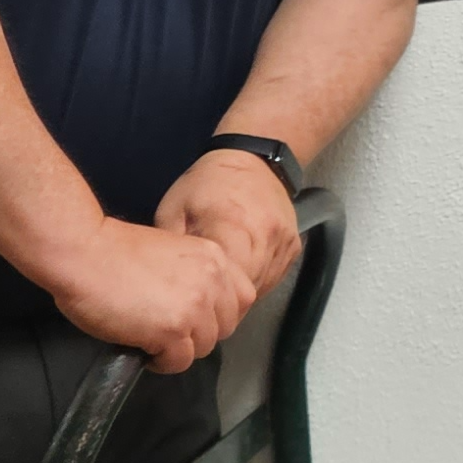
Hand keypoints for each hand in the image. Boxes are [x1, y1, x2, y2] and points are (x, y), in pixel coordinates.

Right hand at [49, 218, 255, 372]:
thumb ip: (194, 276)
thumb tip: (200, 308)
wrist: (83, 252)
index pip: (243, 298)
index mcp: (215, 257)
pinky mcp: (173, 331)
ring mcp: (195, 307)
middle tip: (167, 329)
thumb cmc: (114, 252)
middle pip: (225, 327)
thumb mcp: (172, 254)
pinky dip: (161, 362)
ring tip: (151, 338)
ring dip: (178, 349)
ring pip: (204, 348)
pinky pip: (179, 362)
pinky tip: (142, 348)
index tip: (194, 317)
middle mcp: (213, 281)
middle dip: (198, 333)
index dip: (220, 313)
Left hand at [157, 150, 301, 299]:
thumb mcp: (173, 211)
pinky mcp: (294, 247)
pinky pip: (274, 277)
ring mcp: (283, 243)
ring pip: (262, 287)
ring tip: (220, 289)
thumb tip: (168, 285)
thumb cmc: (206, 184)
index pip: (224, 283)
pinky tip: (239, 273)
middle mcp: (264, 237)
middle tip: (203, 303)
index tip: (193, 303)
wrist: (252, 159)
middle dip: (224, 301)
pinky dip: (256, 281)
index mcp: (231, 227)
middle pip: (246, 289)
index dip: (208, 299)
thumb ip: (175, 250)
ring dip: (241, 292)